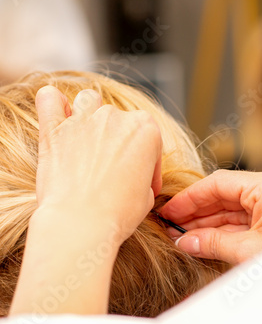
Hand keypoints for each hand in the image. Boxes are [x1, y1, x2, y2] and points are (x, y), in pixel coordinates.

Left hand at [36, 86, 161, 242]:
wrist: (82, 224)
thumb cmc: (117, 213)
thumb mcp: (147, 197)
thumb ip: (143, 176)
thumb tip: (134, 177)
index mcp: (145, 129)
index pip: (150, 142)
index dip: (147, 166)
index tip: (141, 183)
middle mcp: (115, 117)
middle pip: (119, 122)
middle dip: (119, 144)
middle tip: (114, 172)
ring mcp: (82, 120)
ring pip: (89, 101)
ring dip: (90, 115)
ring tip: (88, 138)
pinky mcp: (53, 130)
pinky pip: (49, 99)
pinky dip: (53, 103)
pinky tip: (58, 114)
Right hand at [160, 170, 261, 263]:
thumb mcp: (247, 253)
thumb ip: (212, 243)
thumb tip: (184, 241)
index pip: (219, 183)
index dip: (190, 198)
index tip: (170, 210)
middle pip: (225, 194)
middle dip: (197, 212)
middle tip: (172, 225)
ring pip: (234, 208)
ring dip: (207, 222)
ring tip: (182, 235)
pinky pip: (245, 220)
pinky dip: (223, 229)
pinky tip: (202, 238)